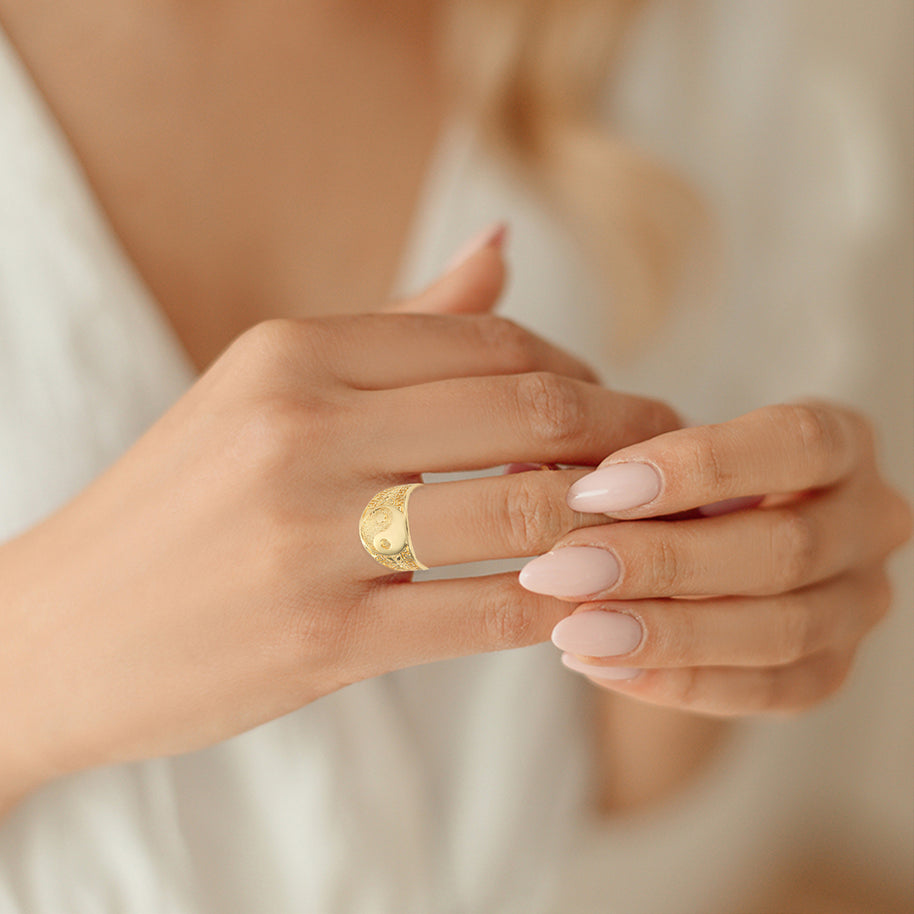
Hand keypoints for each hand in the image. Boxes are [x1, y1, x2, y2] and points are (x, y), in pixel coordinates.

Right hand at [0, 242, 678, 806]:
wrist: (58, 629)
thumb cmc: (178, 507)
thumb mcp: (267, 391)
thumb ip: (397, 325)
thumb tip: (503, 247)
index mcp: (293, 353)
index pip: (492, 342)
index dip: (582, 376)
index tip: (619, 409)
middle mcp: (301, 427)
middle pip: (526, 411)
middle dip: (625, 436)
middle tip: (669, 461)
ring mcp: (309, 535)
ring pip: (519, 510)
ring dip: (607, 520)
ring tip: (643, 530)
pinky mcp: (320, 638)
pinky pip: (485, 614)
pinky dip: (555, 604)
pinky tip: (585, 601)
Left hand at [519, 402, 912, 714]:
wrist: (700, 564)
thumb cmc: (674, 489)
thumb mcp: (656, 458)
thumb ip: (617, 462)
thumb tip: (528, 473)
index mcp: (838, 444)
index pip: (795, 444)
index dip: (698, 467)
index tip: (596, 488)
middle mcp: (869, 522)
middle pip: (784, 547)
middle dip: (662, 562)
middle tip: (560, 569)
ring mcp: (856, 605)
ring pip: (779, 630)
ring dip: (665, 633)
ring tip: (572, 629)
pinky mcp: (828, 673)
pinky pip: (764, 692)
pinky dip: (676, 681)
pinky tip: (598, 665)